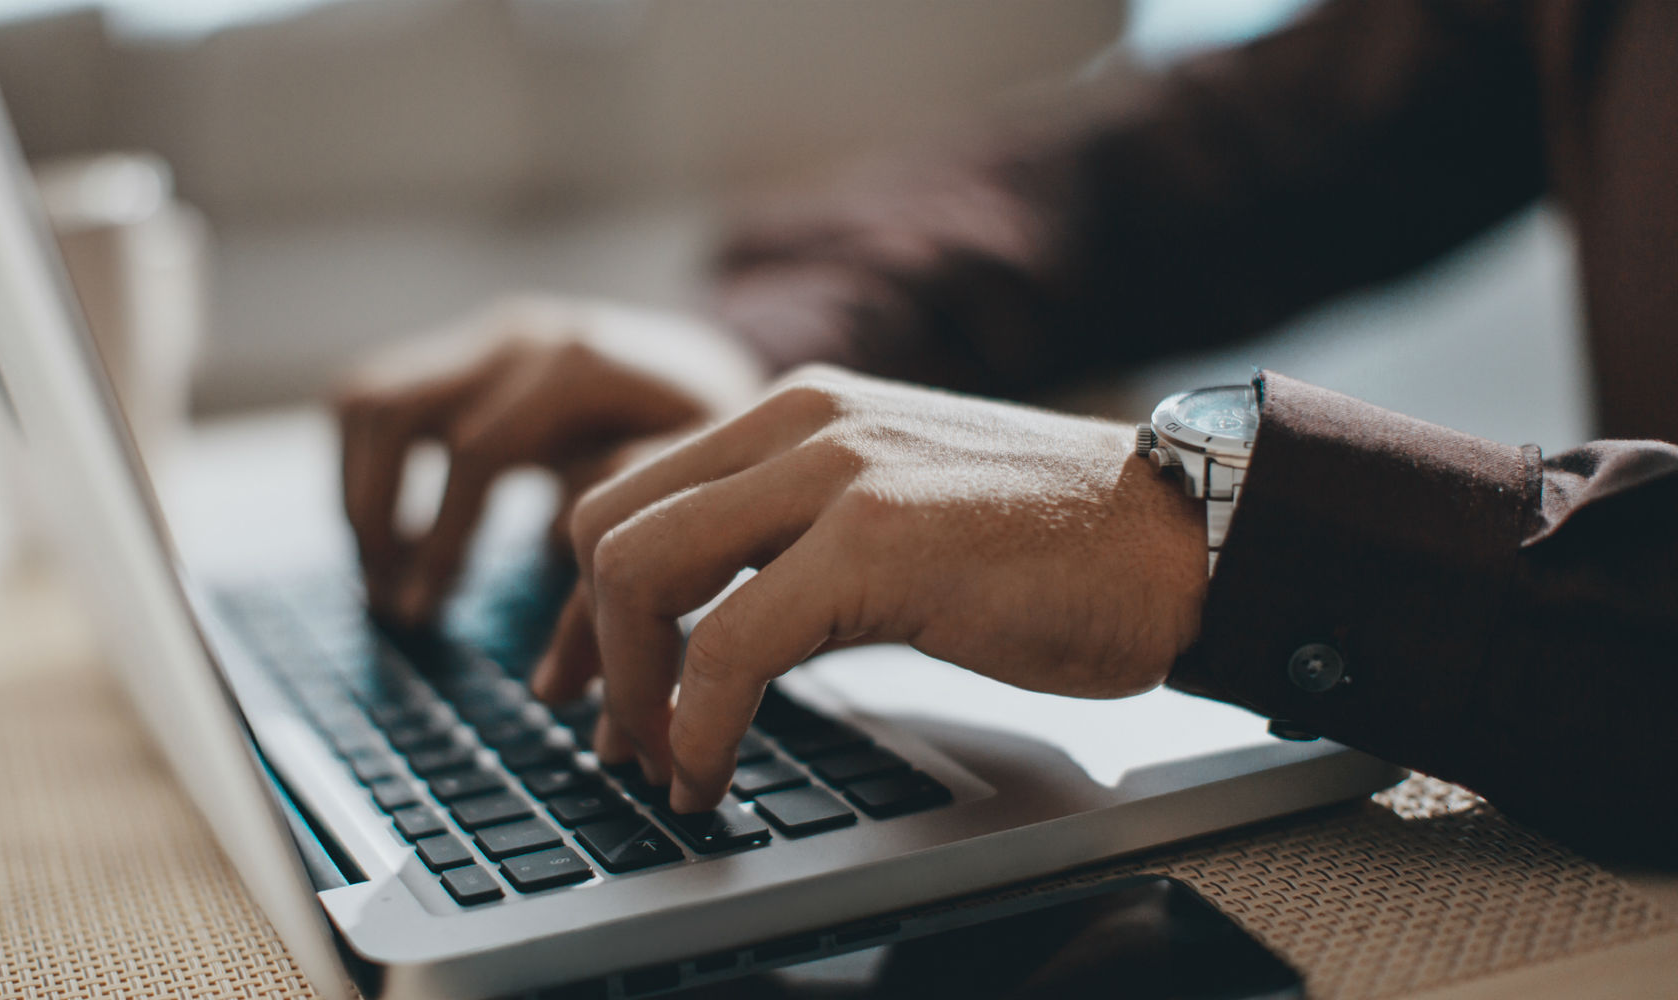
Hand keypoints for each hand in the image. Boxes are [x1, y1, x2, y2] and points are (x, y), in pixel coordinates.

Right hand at [335, 296, 764, 621]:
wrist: (731, 372)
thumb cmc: (722, 446)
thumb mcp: (699, 494)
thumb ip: (627, 549)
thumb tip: (553, 638)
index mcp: (582, 365)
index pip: (475, 453)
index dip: (442, 544)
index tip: (421, 615)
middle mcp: (523, 336)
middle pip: (391, 410)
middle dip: (375, 515)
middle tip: (390, 603)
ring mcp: (489, 336)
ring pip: (367, 397)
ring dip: (358, 490)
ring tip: (385, 576)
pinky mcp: (469, 353)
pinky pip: (378, 397)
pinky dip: (368, 469)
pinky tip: (403, 540)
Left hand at [543, 365, 1208, 811]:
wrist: (1182, 538)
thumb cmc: (1050, 548)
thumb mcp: (893, 513)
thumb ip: (796, 543)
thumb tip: (706, 632)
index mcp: (796, 412)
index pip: (628, 491)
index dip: (581, 604)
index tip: (575, 682)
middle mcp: (799, 421)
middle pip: (606, 525)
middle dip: (587, 647)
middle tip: (612, 737)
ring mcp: (835, 472)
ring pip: (639, 570)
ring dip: (629, 688)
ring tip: (659, 763)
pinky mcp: (875, 541)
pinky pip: (727, 641)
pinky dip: (696, 723)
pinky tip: (710, 773)